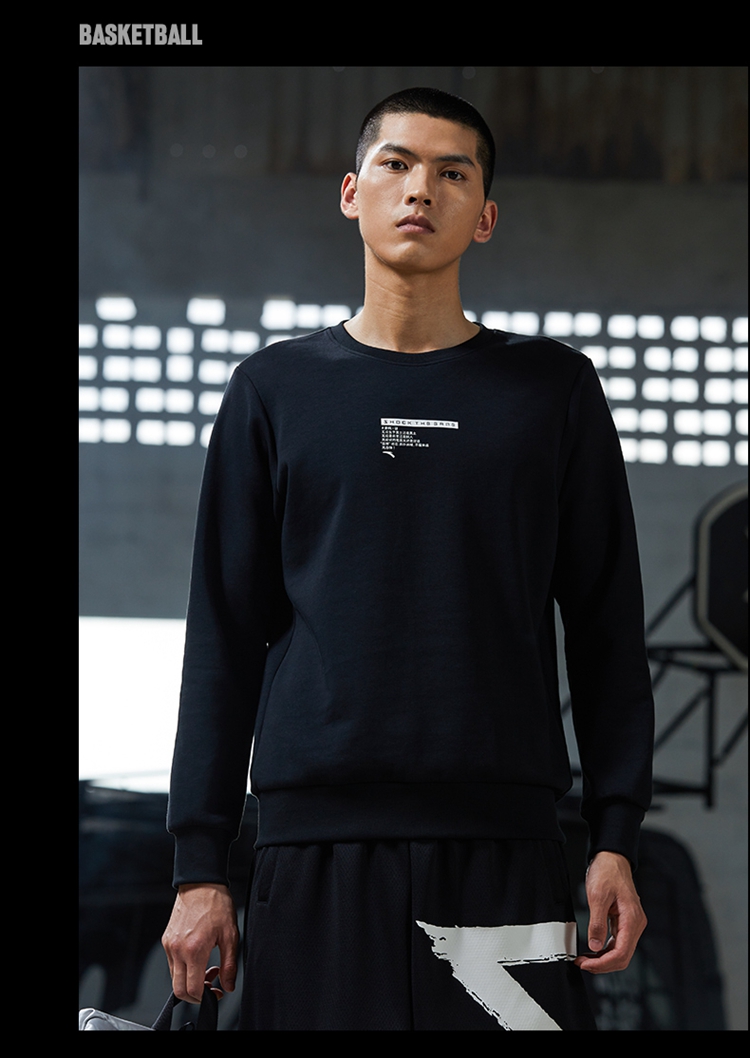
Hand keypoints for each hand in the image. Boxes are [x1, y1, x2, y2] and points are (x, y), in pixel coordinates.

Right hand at [162, 883, 238, 1002]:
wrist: (201, 883)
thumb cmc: (216, 904)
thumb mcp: (230, 935)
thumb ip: (230, 965)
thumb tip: (228, 986)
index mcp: (194, 950)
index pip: (192, 990)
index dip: (206, 998)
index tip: (217, 992)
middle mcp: (177, 950)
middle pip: (179, 990)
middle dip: (196, 995)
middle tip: (211, 986)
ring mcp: (169, 946)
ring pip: (174, 978)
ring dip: (190, 980)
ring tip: (207, 967)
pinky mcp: (166, 941)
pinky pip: (172, 964)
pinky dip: (184, 969)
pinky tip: (198, 957)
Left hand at [574, 850, 646, 973]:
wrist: (612, 858)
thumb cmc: (607, 872)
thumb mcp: (597, 896)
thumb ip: (597, 922)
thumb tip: (595, 946)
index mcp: (632, 919)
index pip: (622, 953)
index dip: (603, 963)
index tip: (586, 964)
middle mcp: (635, 924)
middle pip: (623, 957)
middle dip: (602, 965)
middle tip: (582, 964)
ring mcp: (631, 924)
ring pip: (620, 952)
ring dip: (603, 959)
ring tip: (585, 960)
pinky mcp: (624, 922)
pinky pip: (617, 943)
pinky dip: (605, 950)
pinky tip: (593, 951)